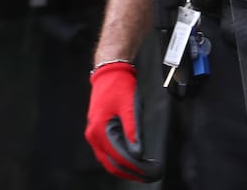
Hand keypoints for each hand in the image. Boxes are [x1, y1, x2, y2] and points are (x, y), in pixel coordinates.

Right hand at [85, 61, 161, 181]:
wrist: (110, 72)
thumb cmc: (120, 86)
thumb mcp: (130, 107)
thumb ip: (133, 131)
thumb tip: (138, 153)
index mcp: (100, 130)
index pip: (120, 157)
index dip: (137, 168)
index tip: (152, 171)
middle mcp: (94, 136)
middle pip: (113, 164)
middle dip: (133, 172)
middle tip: (152, 175)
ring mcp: (94, 135)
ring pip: (109, 161)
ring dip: (127, 169)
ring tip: (145, 172)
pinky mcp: (99, 133)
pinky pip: (108, 153)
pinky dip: (121, 161)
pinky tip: (133, 163)